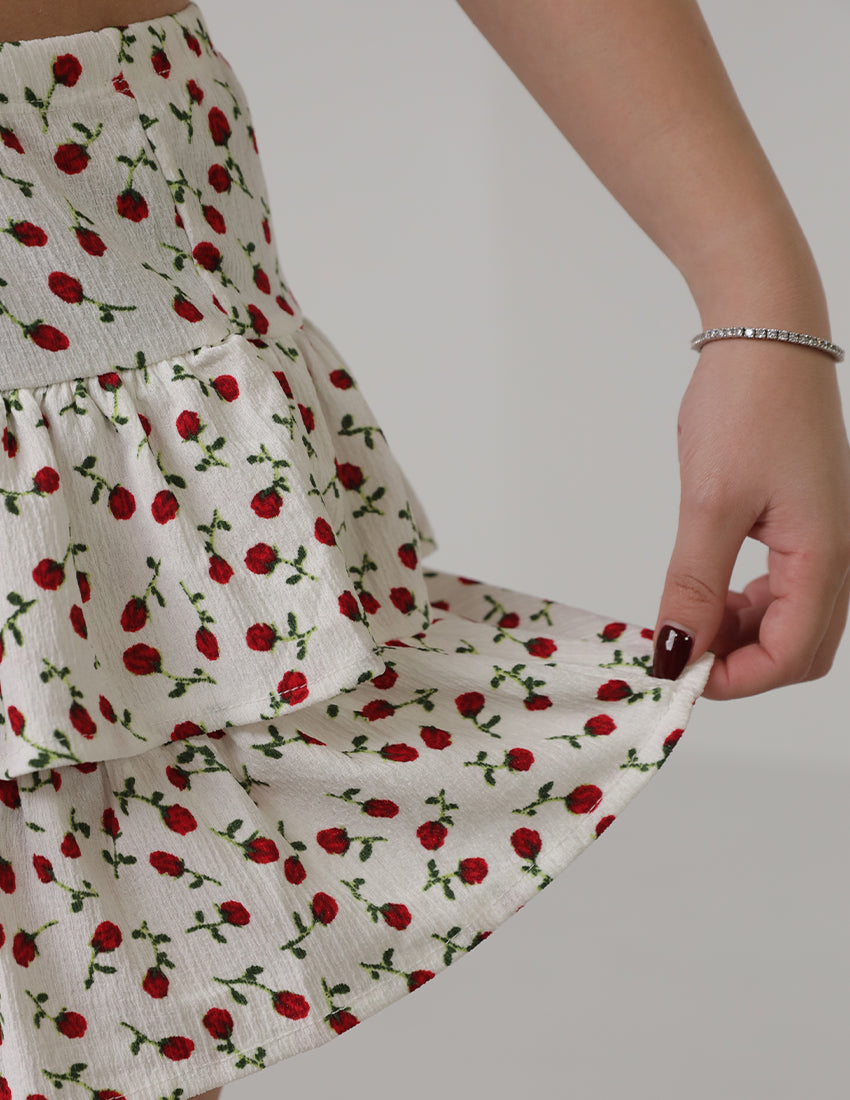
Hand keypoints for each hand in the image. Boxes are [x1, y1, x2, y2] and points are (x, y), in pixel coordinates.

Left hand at [650, 338, 849, 699]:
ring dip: (741, 635)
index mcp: (823, 556)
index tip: (677, 672)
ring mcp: (824, 540)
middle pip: (800, 649)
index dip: (734, 679)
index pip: (790, 655)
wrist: (767, 335)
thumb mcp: (709, 503)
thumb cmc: (746, 406)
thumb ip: (695, 584)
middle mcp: (836, 556)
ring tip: (689, 614)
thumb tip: (676, 652)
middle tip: (680, 647)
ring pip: (792, 621)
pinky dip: (747, 604)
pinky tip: (712, 589)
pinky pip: (785, 588)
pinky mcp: (806, 525)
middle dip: (741, 663)